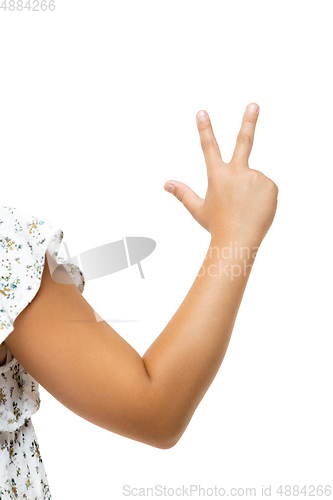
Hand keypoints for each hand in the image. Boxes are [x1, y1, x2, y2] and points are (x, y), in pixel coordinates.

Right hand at [164, 104, 277, 245]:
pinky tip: (256, 209)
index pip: (209, 147)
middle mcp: (237, 173)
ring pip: (254, 178)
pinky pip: (267, 187)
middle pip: (244, 141)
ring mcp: (256, 178)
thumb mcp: (198, 210)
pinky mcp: (270, 186)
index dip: (205, 128)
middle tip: (254, 104)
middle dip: (248, 120)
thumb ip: (183, 193)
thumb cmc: (217, 226)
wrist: (239, 241)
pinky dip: (262, 196)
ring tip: (246, 209)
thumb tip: (166, 183)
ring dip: (251, 190)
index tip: (202, 112)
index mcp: (217, 176)